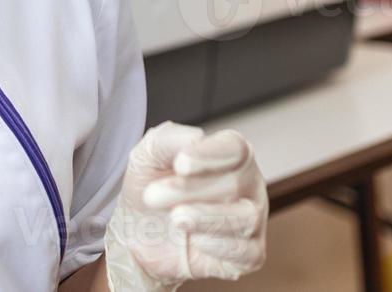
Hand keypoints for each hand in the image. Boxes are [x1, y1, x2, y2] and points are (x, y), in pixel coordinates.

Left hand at [104, 122, 267, 290]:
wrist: (140, 231)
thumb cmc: (151, 185)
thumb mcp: (147, 156)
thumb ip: (166, 141)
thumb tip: (195, 138)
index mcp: (228, 154)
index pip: (234, 148)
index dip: (210, 155)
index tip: (181, 164)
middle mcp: (247, 184)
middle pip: (236, 182)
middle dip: (190, 190)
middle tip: (153, 196)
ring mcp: (252, 219)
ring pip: (247, 217)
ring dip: (205, 218)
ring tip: (175, 218)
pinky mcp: (250, 254)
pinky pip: (247, 252)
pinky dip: (217, 246)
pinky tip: (194, 240)